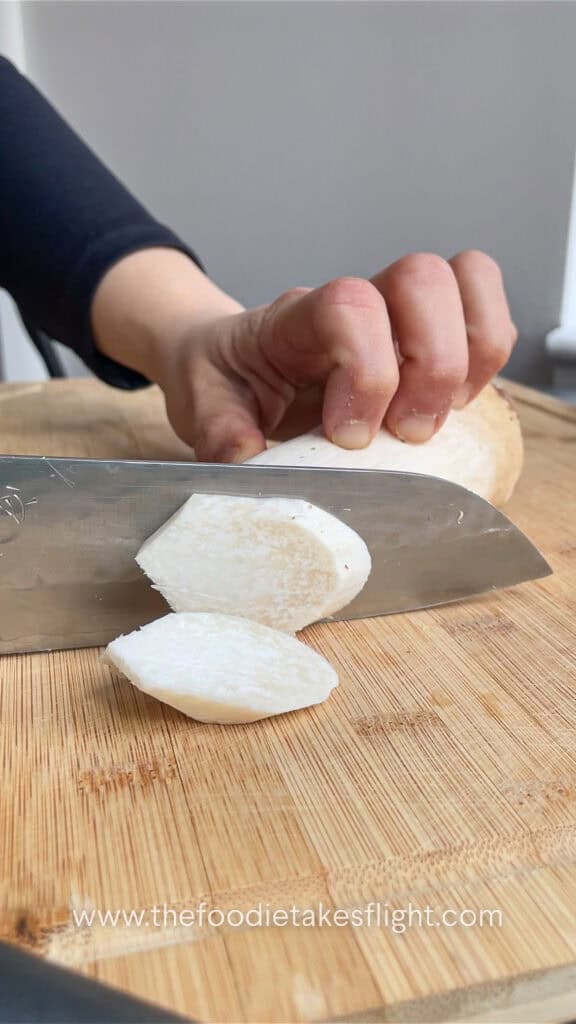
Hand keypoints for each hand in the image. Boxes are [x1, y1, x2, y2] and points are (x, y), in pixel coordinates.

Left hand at [93, 248, 516, 461]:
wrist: (228, 364)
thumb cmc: (222, 383)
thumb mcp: (202, 408)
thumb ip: (218, 431)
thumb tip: (246, 454)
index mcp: (292, 320)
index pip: (348, 304)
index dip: (366, 371)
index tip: (348, 436)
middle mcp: (353, 303)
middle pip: (422, 277)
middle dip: (430, 366)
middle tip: (404, 433)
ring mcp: (395, 314)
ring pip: (466, 281)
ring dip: (470, 357)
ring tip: (437, 419)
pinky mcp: (424, 337)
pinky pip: (483, 315)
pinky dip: (486, 358)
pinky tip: (453, 407)